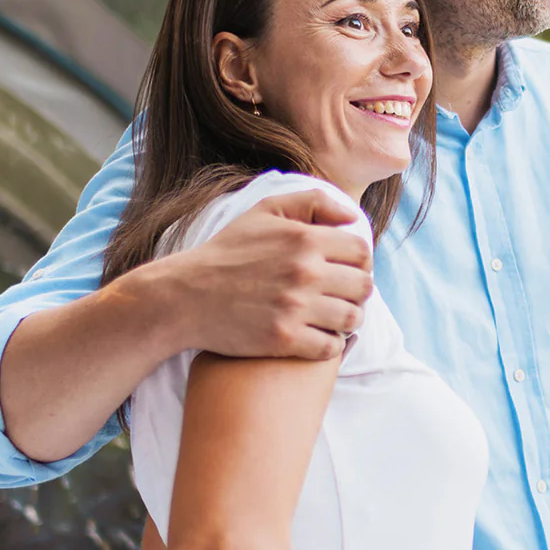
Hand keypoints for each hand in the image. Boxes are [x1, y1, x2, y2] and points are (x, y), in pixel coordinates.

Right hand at [159, 188, 373, 359]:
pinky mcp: (284, 338)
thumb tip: (352, 216)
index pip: (362, 252)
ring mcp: (295, 307)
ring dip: (347, 319)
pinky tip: (317, 336)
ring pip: (351, 319)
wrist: (186, 295)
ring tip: (333, 317)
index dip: (360, 262)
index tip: (348, 271)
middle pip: (362, 287)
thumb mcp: (265, 211)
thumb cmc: (227, 252)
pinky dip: (330, 344)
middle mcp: (305, 272)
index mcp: (305, 239)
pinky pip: (331, 346)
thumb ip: (312, 202)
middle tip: (341, 295)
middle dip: (356, 292)